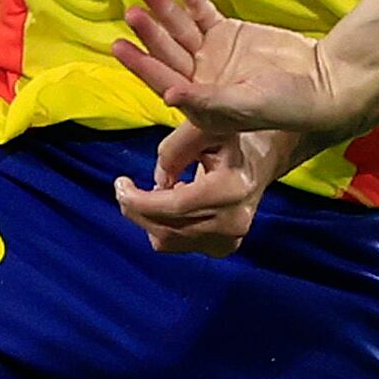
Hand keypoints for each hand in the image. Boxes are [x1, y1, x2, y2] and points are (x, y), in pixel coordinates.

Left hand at [114, 0, 334, 140]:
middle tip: (132, 11)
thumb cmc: (286, 105)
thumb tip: (168, 95)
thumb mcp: (244, 105)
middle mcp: (200, 78)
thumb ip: (206, 100)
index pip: (163, 80)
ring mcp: (212, 54)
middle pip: (167, 51)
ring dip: (164, 8)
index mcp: (198, 104)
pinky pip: (203, 12)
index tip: (119, 46)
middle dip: (150, 31)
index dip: (141, 64)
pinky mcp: (228, 33)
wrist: (322, 82)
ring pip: (180, 28)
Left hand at [114, 121, 297, 255]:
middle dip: (137, 209)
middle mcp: (234, 221)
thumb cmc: (229, 140)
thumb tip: (157, 182)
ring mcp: (230, 240)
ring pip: (168, 240)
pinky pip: (177, 245)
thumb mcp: (203, 129)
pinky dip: (164, 227)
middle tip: (123, 189)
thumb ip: (174, 151)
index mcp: (232, 189)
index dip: (140, 200)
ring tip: (158, 192)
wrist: (258, 163)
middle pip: (167, 227)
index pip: (175, 206)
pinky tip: (174, 207)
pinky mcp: (223, 248)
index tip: (120, 184)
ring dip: (149, 218)